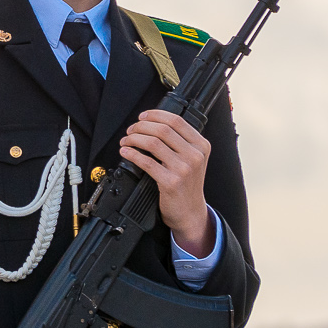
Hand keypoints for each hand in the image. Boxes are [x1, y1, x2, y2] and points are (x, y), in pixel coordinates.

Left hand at [118, 107, 212, 253]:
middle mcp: (195, 155)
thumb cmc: (188, 184)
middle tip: (131, 130)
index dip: (155, 115)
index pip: (176, 120)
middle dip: (141, 126)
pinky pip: (146, 162)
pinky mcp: (171, 182)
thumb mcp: (193, 159)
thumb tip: (153, 122)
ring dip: (134, 139)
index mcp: (201, 145)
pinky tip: (126, 153)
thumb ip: (181, 141)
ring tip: (126, 141)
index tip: (142, 117)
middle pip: (162, 130)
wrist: (190, 211)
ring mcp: (184, 169)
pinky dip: (132, 154)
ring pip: (153, 143)